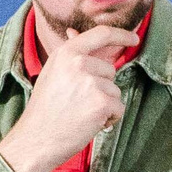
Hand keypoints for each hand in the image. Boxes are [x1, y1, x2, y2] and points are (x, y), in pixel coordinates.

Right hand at [0, 23, 137, 171]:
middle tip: (78, 102)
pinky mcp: (101, 102)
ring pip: (115, 91)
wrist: (36, 138)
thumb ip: (70, 55)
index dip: (122, 35)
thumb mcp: (53, 72)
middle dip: (101, 87)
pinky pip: (119, 108)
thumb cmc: (45, 108)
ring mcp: (91, 82)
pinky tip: (90, 123)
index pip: (102, 34)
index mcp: (66, 52)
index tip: (134, 39)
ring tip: (81, 113)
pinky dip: (110, 119)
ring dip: (105, 105)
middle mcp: (79, 63)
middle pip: (110, 70)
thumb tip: (75, 32)